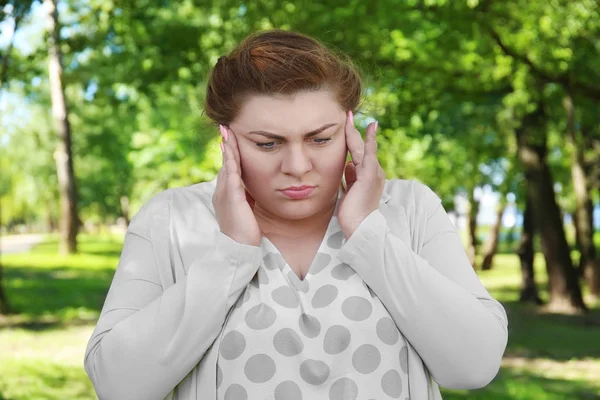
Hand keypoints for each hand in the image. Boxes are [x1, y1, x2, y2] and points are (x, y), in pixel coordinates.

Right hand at [212, 125, 262, 246]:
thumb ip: (245, 197)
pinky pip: (231, 175)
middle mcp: (221, 192)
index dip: (230, 153)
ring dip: (227, 148)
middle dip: (226, 145)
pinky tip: (231, 149)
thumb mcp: (245, 210)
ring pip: (226, 166)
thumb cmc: (245, 232)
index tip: (231, 138)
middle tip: (226, 127)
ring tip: (227, 132)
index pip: (228, 168)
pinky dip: (231, 160)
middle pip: (225, 163)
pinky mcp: (231, 198)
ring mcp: (224, 194)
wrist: (239, 249)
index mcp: (226, 194)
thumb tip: (249, 188)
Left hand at [337, 111, 385, 239]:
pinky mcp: (369, 175)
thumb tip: (348, 164)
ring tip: (348, 117)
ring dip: (354, 131)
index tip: (347, 126)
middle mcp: (374, 171)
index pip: (359, 153)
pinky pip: (367, 153)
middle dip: (353, 130)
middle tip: (347, 115)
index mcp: (368, 176)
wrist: (359, 227)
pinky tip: (368, 127)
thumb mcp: (350, 190)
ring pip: (362, 147)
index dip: (353, 140)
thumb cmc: (353, 213)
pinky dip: (367, 139)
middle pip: (361, 146)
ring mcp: (373, 172)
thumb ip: (351, 176)